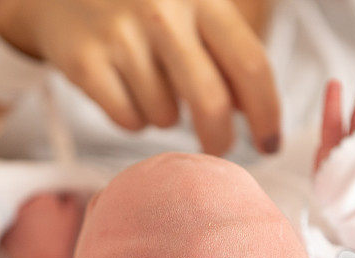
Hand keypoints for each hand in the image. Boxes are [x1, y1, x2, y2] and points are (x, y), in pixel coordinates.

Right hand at [0, 0, 280, 155]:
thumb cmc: (138, 5)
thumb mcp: (189, 7)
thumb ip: (226, 48)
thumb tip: (252, 109)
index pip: (250, 64)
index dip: (267, 113)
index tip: (270, 143)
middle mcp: (162, 11)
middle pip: (210, 102)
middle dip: (219, 139)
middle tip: (218, 147)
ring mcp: (120, 36)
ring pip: (164, 116)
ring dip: (164, 116)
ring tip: (150, 88)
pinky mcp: (84, 62)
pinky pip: (128, 120)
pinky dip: (133, 119)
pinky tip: (125, 93)